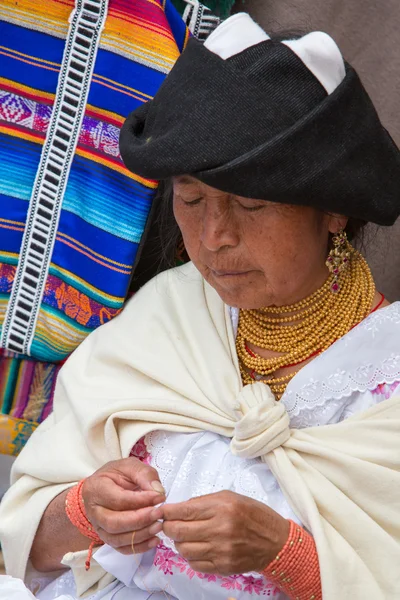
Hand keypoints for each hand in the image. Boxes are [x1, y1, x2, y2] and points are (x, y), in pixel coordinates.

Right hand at [82, 457, 165, 554]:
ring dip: (140, 535)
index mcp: (96, 488)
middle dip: (139, 521)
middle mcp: (93, 511)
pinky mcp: (107, 538)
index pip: (118, 499)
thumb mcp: (130, 466)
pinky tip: (155, 540)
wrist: (107, 485)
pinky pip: (121, 548)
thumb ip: (144, 475)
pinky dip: (139, 547)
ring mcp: (98, 527)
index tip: (160, 497)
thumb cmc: (118, 474)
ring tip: (159, 526)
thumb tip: (158, 492)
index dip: (140, 500)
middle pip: (114, 523)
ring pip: (117, 539)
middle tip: (159, 513)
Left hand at [162, 490, 288, 575]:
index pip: (184, 511)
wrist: (275, 541)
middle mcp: (220, 529)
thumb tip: (179, 508)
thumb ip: (203, 502)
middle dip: (168, 527)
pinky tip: (196, 548)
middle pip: (179, 531)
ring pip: (184, 549)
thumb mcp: (229, 497)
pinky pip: (195, 564)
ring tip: (183, 536)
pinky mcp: (223, 567)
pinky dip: (190, 556)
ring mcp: (221, 550)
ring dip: (178, 543)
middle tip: (168, 524)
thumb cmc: (252, 514)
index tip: (160, 511)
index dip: (166, 512)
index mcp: (221, 508)